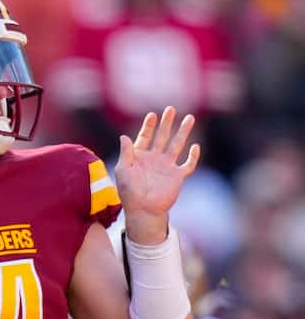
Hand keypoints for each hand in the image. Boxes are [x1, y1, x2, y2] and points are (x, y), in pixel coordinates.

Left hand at [115, 106, 200, 243]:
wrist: (142, 209)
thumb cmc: (129, 192)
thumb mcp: (123, 170)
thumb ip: (126, 153)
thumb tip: (124, 136)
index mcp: (140, 157)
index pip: (145, 137)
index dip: (149, 126)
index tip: (152, 114)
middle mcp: (155, 159)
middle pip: (162, 137)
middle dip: (167, 123)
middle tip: (171, 109)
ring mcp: (167, 167)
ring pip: (177, 145)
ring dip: (183, 132)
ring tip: (190, 118)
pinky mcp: (177, 176)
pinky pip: (188, 164)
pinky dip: (193, 156)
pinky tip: (196, 146)